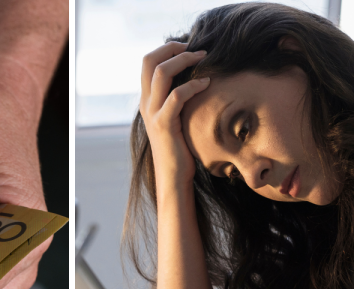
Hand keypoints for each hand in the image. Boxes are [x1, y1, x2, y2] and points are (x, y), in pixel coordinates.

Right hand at [139, 42, 210, 188]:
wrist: (173, 176)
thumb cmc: (181, 149)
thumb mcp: (177, 119)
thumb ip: (179, 101)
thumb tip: (198, 81)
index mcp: (147, 100)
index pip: (148, 62)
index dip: (167, 49)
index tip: (189, 48)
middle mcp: (146, 103)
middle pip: (149, 61)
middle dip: (173, 48)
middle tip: (196, 48)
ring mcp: (153, 113)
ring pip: (161, 73)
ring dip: (184, 60)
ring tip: (203, 58)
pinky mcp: (164, 124)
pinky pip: (177, 96)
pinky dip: (193, 85)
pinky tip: (207, 83)